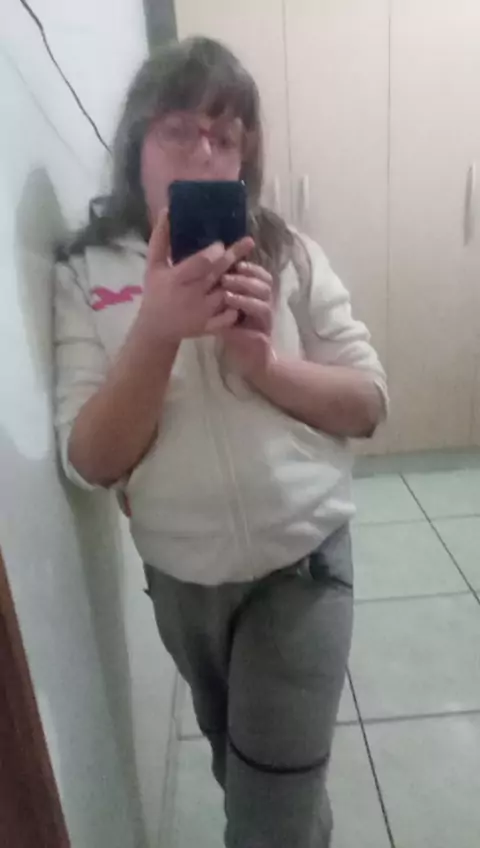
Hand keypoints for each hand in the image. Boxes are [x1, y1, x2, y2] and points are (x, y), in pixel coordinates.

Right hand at [139, 211, 254, 343]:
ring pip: (228, 294)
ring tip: (249, 267)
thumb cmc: (155, 292)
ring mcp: (202, 313)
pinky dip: (237, 306)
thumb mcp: (153, 266)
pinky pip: (229, 316)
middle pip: (219, 274)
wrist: (156, 328)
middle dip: (234, 257)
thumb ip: (160, 239)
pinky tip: (243, 295)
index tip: (221, 243)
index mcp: (177, 279)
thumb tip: (167, 210)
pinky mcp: (209, 327)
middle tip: (248, 242)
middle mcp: (191, 295)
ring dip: (239, 281)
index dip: (215, 252)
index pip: (202, 262)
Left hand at [220, 262, 275, 381]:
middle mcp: (265, 304)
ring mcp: (266, 319)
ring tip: (226, 292)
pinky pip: (260, 315)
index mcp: (257, 297)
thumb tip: (206, 274)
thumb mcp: (225, 312)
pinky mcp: (265, 333)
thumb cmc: (236, 335)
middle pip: (265, 282)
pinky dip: (246, 306)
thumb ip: (222, 294)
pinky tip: (231, 305)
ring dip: (246, 290)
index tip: (236, 262)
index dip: (251, 266)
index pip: (261, 275)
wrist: (248, 363)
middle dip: (247, 276)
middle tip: (226, 277)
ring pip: (264, 297)